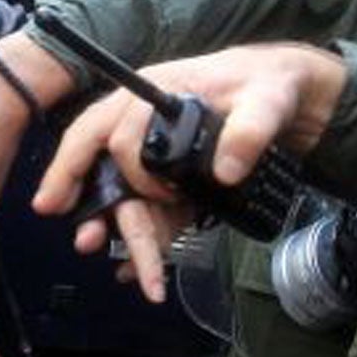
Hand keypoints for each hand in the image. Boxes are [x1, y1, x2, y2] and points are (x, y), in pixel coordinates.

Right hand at [32, 45, 348, 300]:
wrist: (293, 100)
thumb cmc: (270, 86)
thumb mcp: (266, 100)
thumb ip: (249, 130)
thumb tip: (226, 172)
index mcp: (152, 94)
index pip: (102, 130)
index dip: (75, 164)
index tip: (62, 200)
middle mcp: (146, 125)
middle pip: (106, 167)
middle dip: (96, 209)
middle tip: (88, 243)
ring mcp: (162, 156)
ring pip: (129, 196)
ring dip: (122, 232)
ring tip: (126, 270)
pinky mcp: (180, 181)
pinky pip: (156, 212)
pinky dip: (149, 241)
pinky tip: (138, 270)